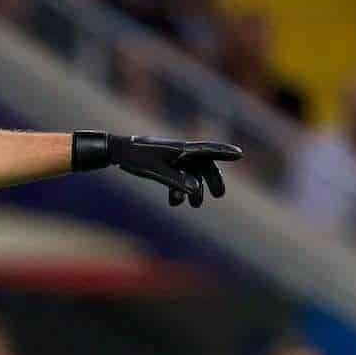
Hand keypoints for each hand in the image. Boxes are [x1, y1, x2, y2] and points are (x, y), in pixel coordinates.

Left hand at [73, 132, 242, 206]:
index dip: (223, 152)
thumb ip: (176, 180)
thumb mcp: (155, 170)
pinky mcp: (164, 163)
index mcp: (180, 148)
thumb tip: (196, 190)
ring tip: (193, 206)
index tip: (239, 154)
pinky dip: (178, 188)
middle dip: (211, 179)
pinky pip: (178, 176)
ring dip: (193, 189)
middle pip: (203, 164)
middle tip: (218, 195)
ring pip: (191, 173)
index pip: (206, 150)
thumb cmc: (134, 157)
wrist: (115, 151)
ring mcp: (172, 157)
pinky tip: (174, 202)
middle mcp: (180, 151)